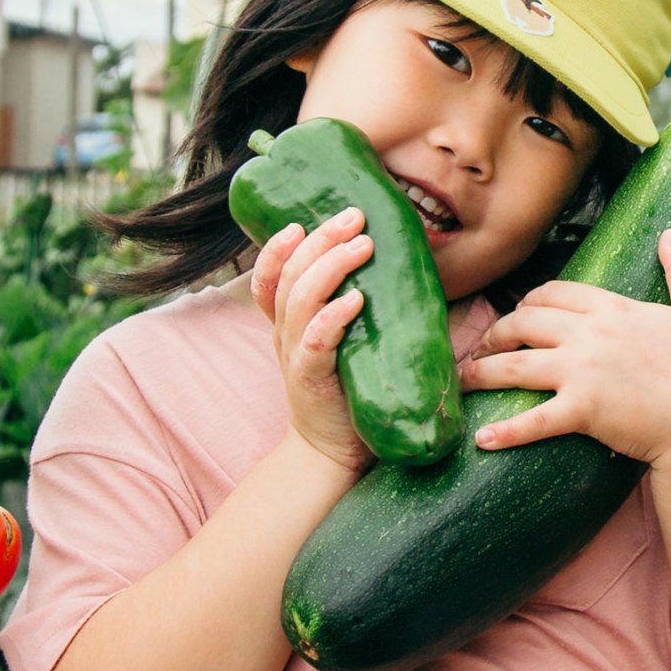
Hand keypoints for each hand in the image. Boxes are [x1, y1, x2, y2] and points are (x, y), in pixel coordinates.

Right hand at [251, 212, 374, 473]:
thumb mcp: (342, 346)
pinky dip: (334, 316)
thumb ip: (352, 313)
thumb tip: (401, 270)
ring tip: (362, 245)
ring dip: (330, 267)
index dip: (277, 249)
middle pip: (289, 275)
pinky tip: (356, 300)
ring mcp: (295, 356)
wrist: (331, 454)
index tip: (299, 222)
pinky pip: (316, 341)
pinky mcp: (311, 379)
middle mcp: (285, 335)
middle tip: (353, 216)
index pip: (269, 278)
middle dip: (320, 239)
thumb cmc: (347, 395)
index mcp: (288, 325)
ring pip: (300, 300)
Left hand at [462, 231, 670, 466]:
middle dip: (496, 334)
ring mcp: (584, 370)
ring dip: (480, 373)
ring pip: (514, 365)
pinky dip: (504, 431)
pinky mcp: (584, 410)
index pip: (553, 294)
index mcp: (612, 307)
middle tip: (482, 348)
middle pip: (523, 323)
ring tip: (462, 381)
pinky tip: (481, 437)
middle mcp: (591, 333)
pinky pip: (533, 420)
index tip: (517, 315)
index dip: (529, 303)